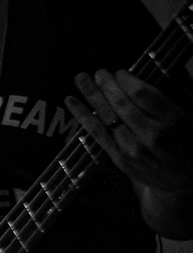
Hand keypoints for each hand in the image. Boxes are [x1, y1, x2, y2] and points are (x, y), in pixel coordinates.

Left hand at [67, 69, 192, 197]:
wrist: (180, 181)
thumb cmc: (184, 143)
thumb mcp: (185, 119)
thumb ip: (162, 102)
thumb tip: (134, 81)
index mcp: (172, 120)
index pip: (142, 94)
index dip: (126, 80)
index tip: (119, 72)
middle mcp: (152, 134)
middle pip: (121, 103)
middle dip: (106, 84)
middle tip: (98, 72)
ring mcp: (133, 148)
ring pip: (106, 116)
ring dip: (91, 94)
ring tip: (81, 78)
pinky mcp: (119, 158)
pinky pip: (96, 133)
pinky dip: (82, 115)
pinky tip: (71, 100)